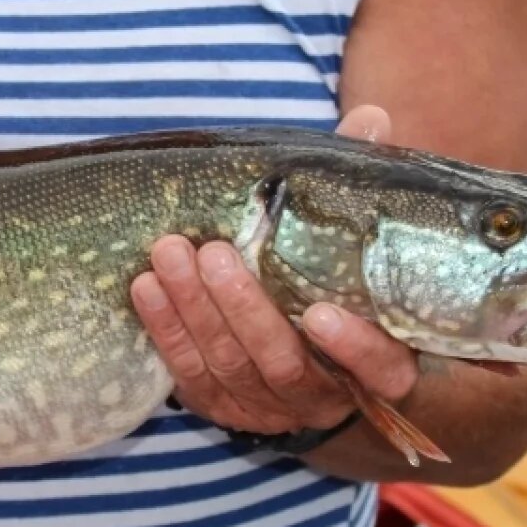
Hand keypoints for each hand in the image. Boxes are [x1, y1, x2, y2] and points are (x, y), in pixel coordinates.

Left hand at [130, 105, 418, 435]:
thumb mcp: (357, 244)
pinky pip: (191, 375)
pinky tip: (145, 287)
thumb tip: (371, 118)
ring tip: (169, 255)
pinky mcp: (225, 407)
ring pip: (230, 366)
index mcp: (379, 362)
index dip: (355, 348)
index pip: (381, 368)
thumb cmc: (337, 281)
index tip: (323, 314)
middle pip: (282, 362)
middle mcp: (325, 394)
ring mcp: (271, 407)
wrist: (306, 354)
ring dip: (195, 311)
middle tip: (213, 253)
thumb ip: (363, 189)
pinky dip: (167, 330)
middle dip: (244, 309)